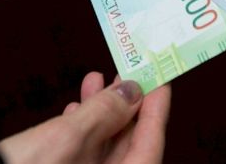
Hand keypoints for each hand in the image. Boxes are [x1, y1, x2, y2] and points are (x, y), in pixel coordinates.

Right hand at [0, 72, 171, 163]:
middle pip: (129, 145)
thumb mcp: (66, 139)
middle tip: (129, 72)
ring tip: (98, 79)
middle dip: (127, 104)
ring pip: (103, 146)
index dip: (157, 111)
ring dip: (101, 110)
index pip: (150, 146)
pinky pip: (82, 153)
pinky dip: (81, 126)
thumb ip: (102, 114)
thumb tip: (131, 92)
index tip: (159, 81)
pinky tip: (74, 106)